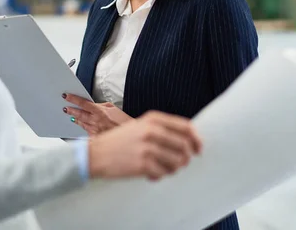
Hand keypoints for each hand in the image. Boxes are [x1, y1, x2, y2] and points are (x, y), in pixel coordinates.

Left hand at [63, 93, 133, 135]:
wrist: (129, 137)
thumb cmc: (124, 122)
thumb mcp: (114, 109)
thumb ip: (103, 106)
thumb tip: (95, 105)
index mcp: (100, 112)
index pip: (83, 103)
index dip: (73, 99)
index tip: (67, 96)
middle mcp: (95, 121)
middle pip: (79, 114)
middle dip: (71, 110)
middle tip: (65, 108)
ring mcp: (94, 131)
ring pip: (81, 124)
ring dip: (75, 119)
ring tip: (71, 117)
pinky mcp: (95, 139)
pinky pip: (86, 133)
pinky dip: (84, 130)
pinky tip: (81, 128)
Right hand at [88, 111, 202, 181]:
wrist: (96, 153)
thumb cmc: (121, 141)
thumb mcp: (140, 126)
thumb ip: (163, 129)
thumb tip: (190, 140)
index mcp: (153, 119)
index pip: (186, 127)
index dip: (196, 140)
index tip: (199, 149)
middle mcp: (152, 131)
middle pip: (184, 146)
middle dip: (185, 158)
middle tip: (180, 163)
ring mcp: (147, 148)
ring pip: (176, 162)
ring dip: (173, 169)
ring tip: (163, 169)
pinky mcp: (142, 164)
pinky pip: (163, 173)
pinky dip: (160, 176)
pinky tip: (151, 174)